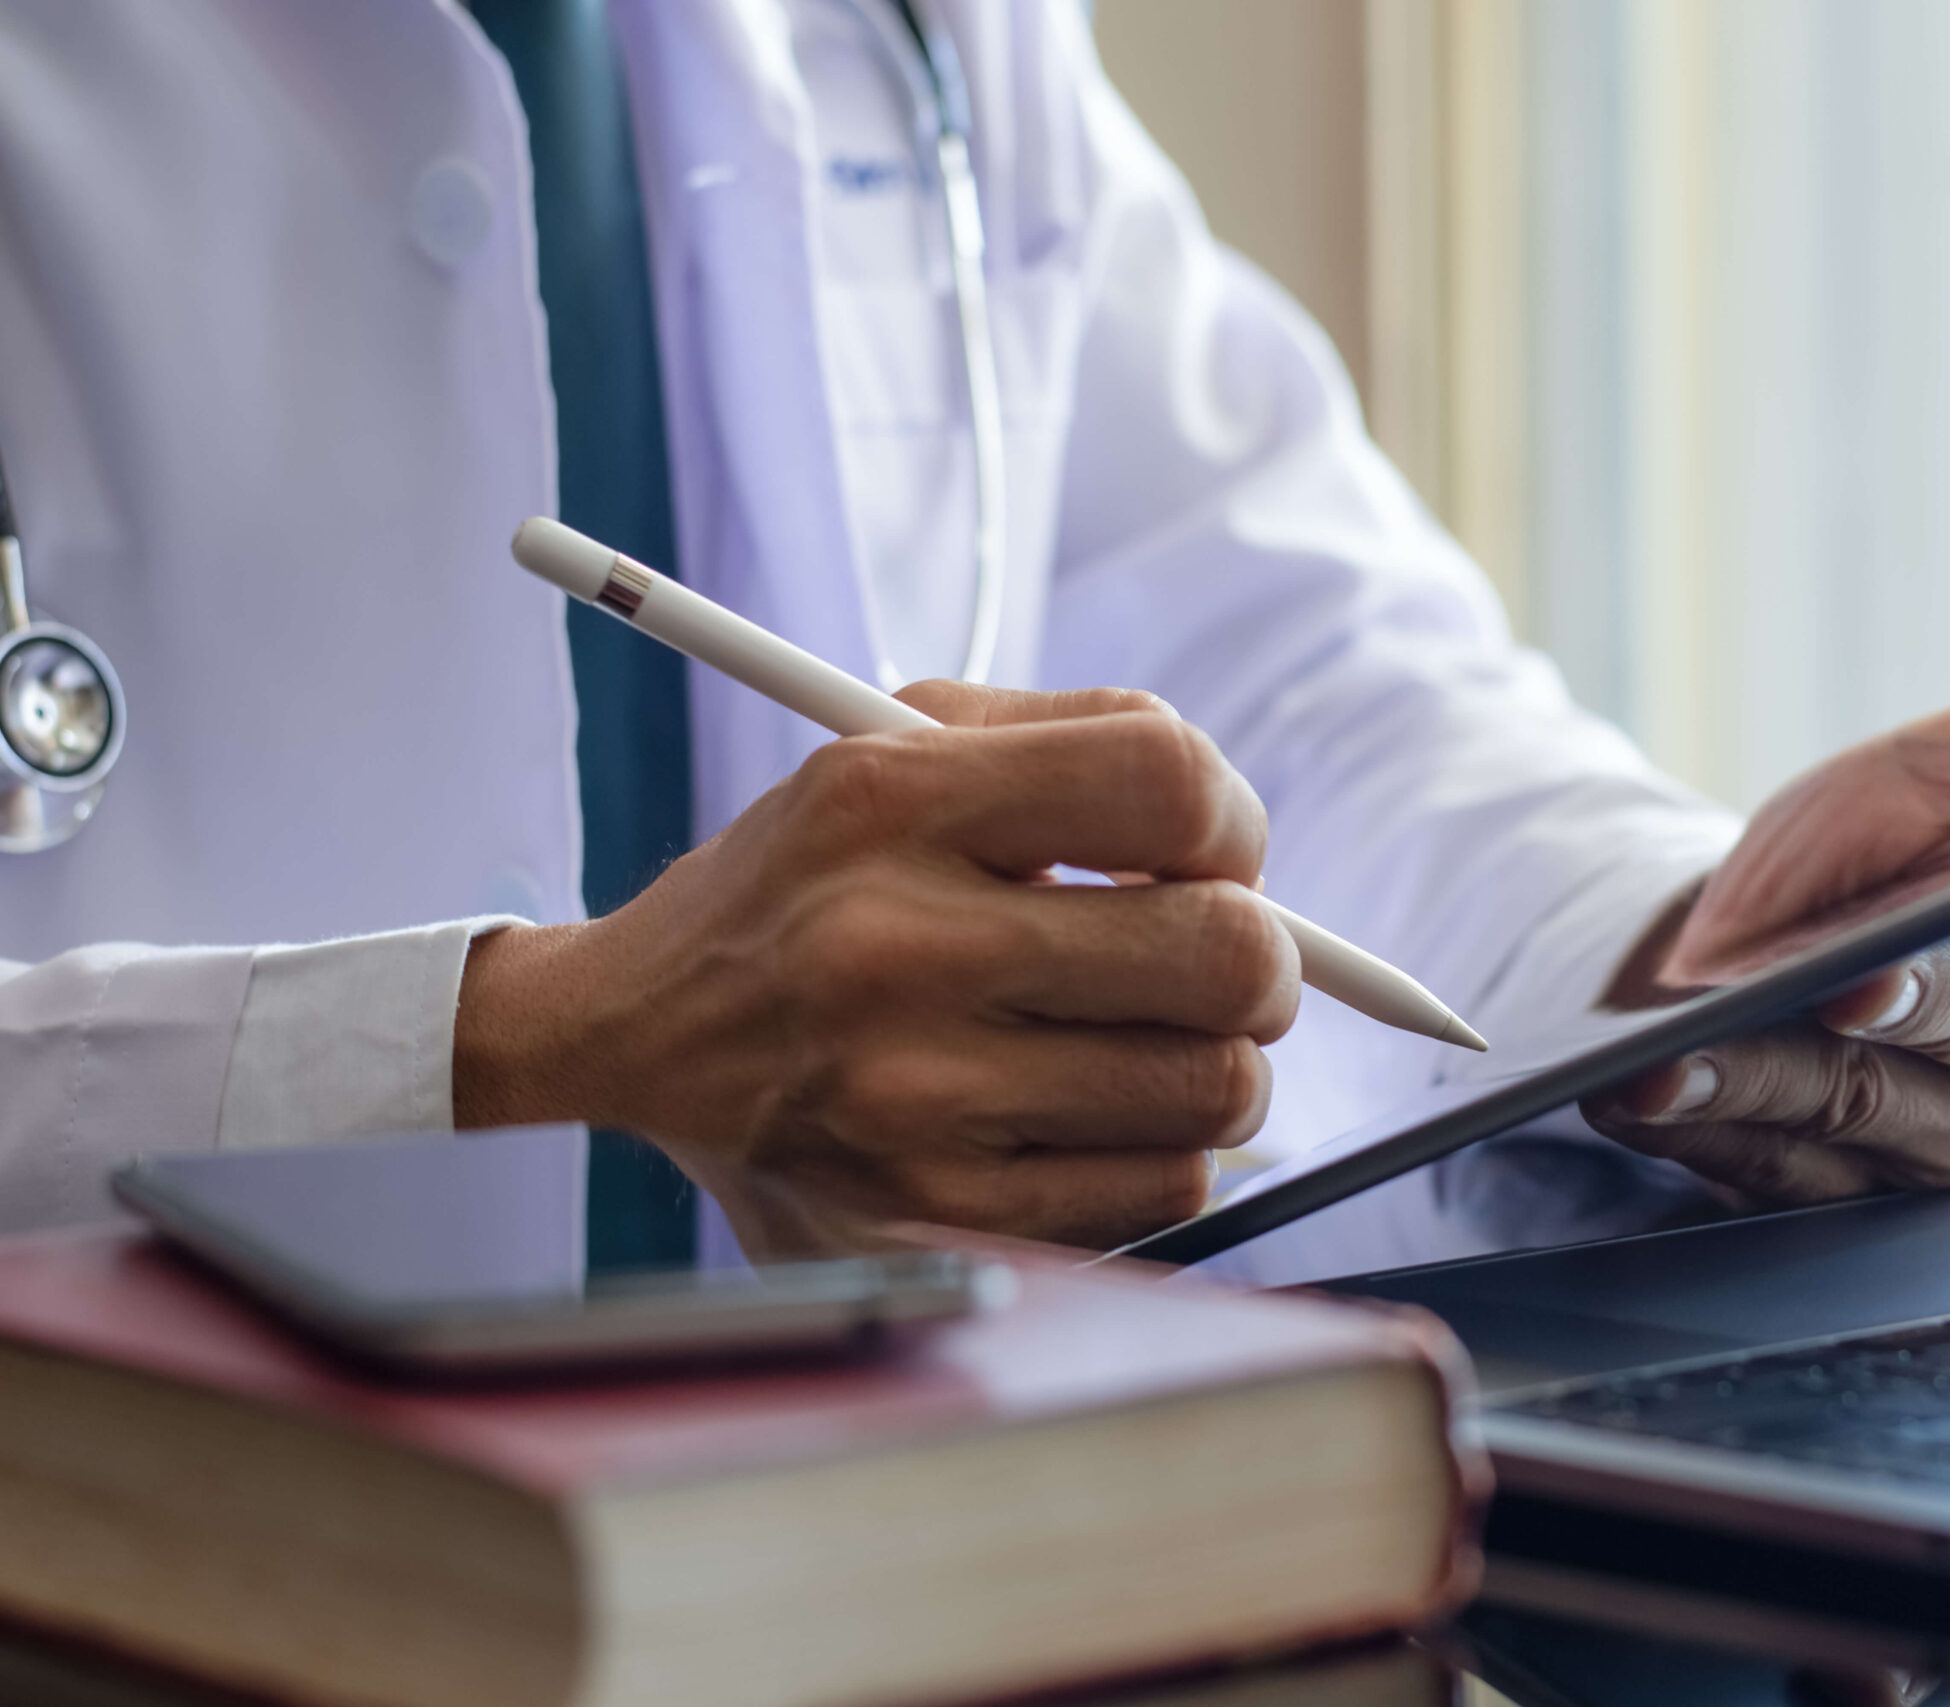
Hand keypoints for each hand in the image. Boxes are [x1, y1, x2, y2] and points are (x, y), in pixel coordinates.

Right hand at [453, 683, 1297, 1250]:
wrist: (636, 1032)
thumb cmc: (815, 879)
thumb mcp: (896, 746)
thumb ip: (1079, 742)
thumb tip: (1248, 842)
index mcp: (889, 800)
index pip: (1167, 781)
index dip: (1234, 821)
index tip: (1215, 854)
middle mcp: (894, 949)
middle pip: (1226, 956)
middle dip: (1260, 961)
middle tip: (1216, 964)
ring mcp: (912, 1102)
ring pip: (1218, 1088)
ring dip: (1218, 1063)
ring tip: (1146, 1040)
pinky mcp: (933, 1219)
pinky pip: (1166, 1190)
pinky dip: (1160, 1149)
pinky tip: (1088, 1113)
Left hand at [1584, 654, 1949, 1208]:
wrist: (1756, 934)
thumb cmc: (1889, 845)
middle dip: (1926, 999)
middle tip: (1854, 979)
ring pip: (1865, 1103)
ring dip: (1766, 1074)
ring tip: (1677, 1050)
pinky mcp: (1855, 1186)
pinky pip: (1776, 1160)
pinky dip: (1699, 1120)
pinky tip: (1637, 1089)